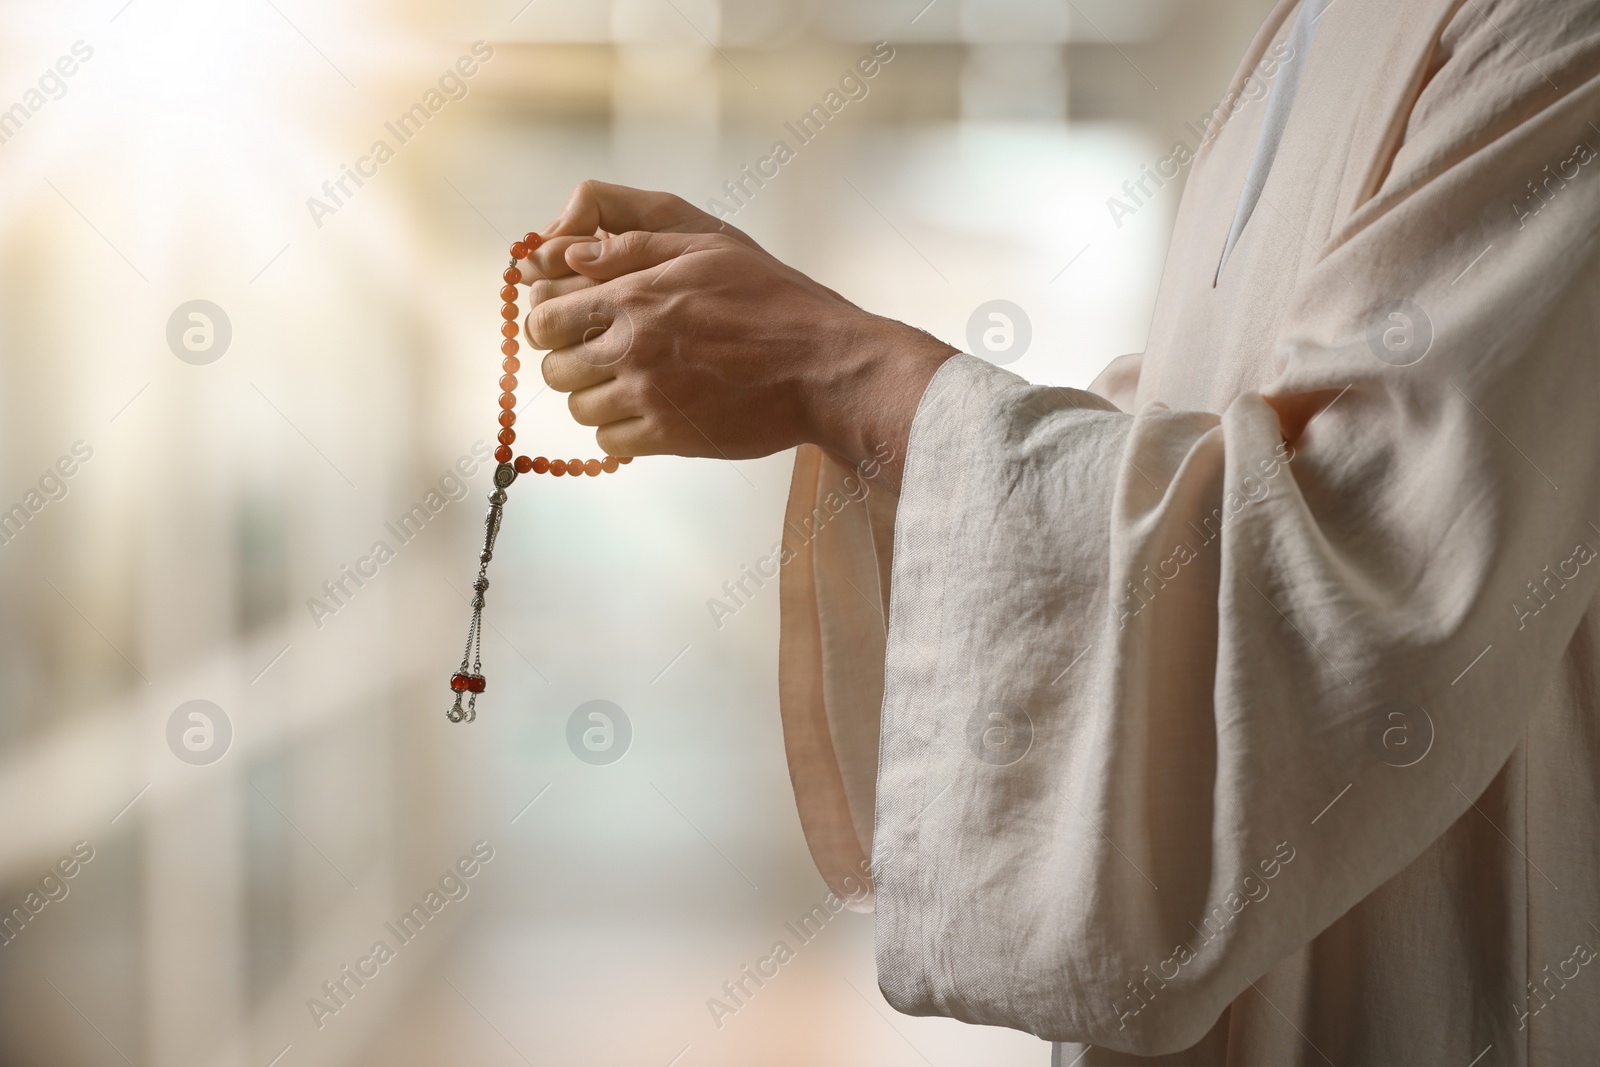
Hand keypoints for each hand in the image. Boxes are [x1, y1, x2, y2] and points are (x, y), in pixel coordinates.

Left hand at [521, 182, 955, 486]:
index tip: (569, 320)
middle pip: (555, 367)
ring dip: (594, 395)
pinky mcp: (670, 438)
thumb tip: (567, 256)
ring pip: (579, 408)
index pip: (543, 318)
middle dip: (570, 357)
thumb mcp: (706, 242)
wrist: (822, 365)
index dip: (548, 319)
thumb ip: (631, 240)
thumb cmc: (771, 297)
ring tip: (630, 380)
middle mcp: (632, 349)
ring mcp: (649, 398)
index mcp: (634, 295)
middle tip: (603, 350)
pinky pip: (609, 442)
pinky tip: (646, 409)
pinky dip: (618, 429)